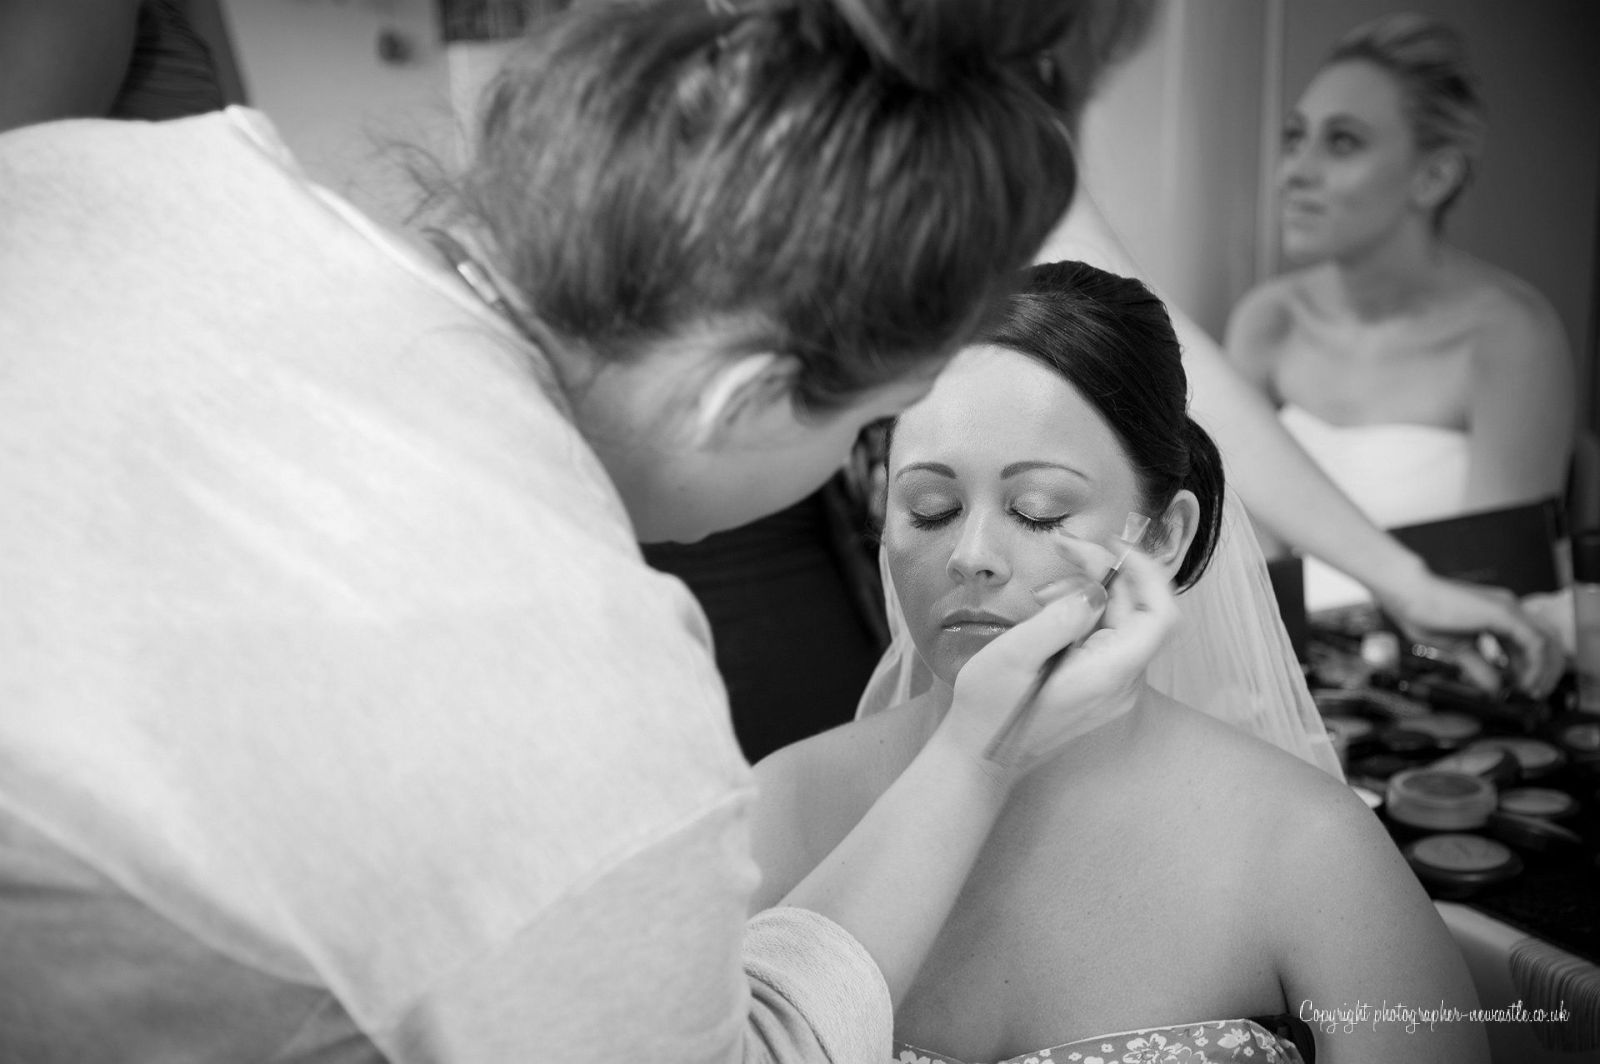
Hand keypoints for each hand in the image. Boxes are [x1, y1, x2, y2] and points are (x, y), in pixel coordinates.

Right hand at [938, 548, 1178, 780]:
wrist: (980, 756)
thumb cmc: (990, 709)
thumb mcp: (1015, 655)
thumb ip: (1061, 618)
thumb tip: (1095, 591)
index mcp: (1110, 674)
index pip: (1159, 615)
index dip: (1146, 572)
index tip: (1113, 545)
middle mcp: (1123, 684)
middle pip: (1137, 612)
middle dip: (1104, 574)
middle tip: (1063, 548)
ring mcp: (1114, 689)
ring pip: (1121, 623)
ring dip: (1089, 594)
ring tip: (1042, 593)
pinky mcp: (1099, 688)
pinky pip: (1106, 640)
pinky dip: (1084, 616)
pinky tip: (1050, 611)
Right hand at [1378, 568, 1566, 698]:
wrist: (1408, 592)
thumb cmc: (1423, 612)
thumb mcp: (1457, 648)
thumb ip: (1478, 666)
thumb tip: (1493, 688)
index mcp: (1498, 614)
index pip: (1529, 643)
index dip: (1532, 668)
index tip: (1524, 689)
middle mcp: (1509, 607)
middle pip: (1547, 641)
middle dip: (1546, 671)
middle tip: (1534, 694)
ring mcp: (1509, 608)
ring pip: (1547, 642)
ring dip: (1544, 671)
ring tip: (1531, 691)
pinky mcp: (1505, 613)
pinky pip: (1535, 643)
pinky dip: (1534, 666)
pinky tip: (1522, 682)